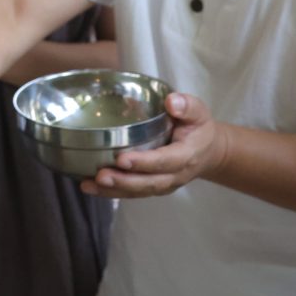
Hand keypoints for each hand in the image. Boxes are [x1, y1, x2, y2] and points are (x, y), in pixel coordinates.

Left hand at [81, 93, 224, 197]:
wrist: (207, 152)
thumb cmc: (199, 128)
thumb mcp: (199, 112)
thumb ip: (187, 105)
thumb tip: (170, 101)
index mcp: (187, 155)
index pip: (165, 161)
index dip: (144, 162)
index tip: (122, 158)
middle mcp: (175, 175)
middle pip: (149, 182)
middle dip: (123, 181)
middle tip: (101, 176)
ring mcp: (164, 185)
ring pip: (138, 192)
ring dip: (113, 190)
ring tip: (89, 185)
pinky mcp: (153, 188)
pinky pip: (132, 194)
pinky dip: (111, 192)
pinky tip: (90, 187)